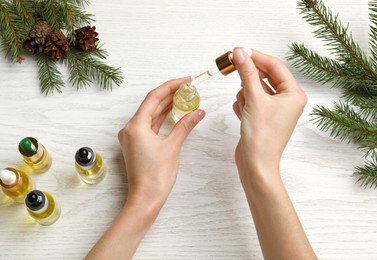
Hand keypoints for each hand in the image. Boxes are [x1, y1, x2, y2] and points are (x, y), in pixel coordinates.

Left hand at [86, 78, 204, 259]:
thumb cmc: (155, 177)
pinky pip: (151, 125)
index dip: (171, 86)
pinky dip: (163, 119)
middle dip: (170, 95)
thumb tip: (198, 112)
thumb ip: (185, 126)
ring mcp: (133, 137)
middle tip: (188, 88)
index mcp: (135, 126)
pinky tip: (174, 113)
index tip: (186, 81)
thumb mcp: (172, 147)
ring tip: (185, 97)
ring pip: (151, 115)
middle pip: (152, 105)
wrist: (145, 199)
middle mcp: (130, 129)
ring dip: (167, 106)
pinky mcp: (137, 144)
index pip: (154, 97)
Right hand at [231, 49, 315, 258]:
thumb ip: (246, 73)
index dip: (256, 56)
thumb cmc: (261, 135)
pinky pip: (250, 100)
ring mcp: (274, 109)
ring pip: (254, 88)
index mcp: (293, 94)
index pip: (274, 66)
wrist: (256, 164)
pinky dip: (243, 105)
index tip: (238, 50)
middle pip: (264, 76)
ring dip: (245, 94)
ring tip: (244, 107)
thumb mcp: (254, 99)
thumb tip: (240, 53)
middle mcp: (287, 100)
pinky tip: (242, 116)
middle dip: (248, 76)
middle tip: (232, 66)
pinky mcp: (263, 116)